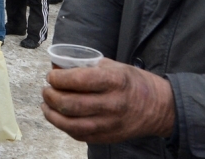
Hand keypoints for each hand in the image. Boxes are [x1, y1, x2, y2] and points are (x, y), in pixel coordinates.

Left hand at [41, 58, 174, 143]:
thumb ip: (88, 66)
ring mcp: (109, 124)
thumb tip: (58, 66)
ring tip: (46, 104)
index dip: (58, 78)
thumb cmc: (133, 82)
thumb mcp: (114, 66)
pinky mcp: (107, 138)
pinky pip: (78, 134)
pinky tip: (58, 117)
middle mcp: (112, 103)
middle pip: (70, 103)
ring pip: (70, 123)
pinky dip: (64, 126)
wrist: (158, 107)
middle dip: (51, 95)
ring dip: (52, 114)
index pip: (78, 80)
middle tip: (46, 89)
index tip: (51, 75)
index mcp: (114, 81)